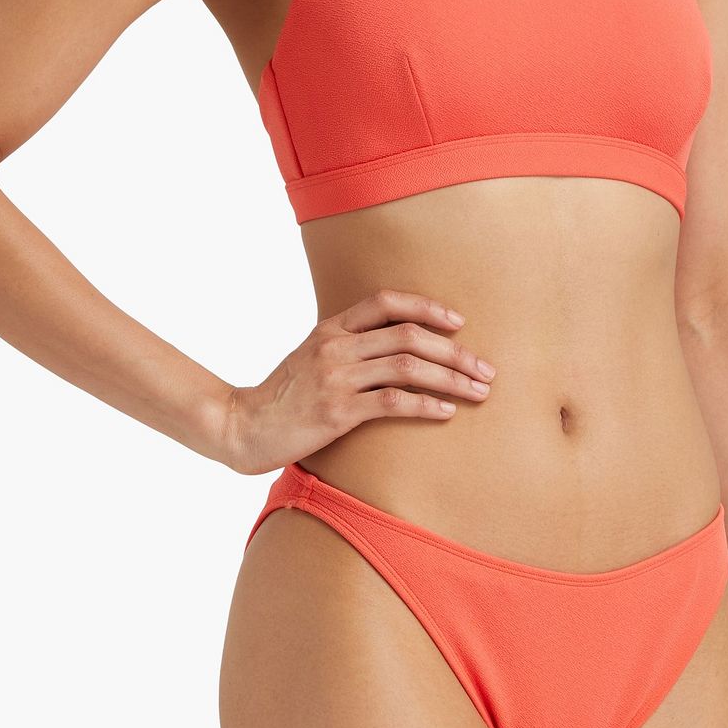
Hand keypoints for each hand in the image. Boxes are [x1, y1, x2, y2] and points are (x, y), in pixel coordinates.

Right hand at [219, 287, 495, 475]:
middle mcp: (335, 347)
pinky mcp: (336, 412)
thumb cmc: (281, 397)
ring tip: (478, 391)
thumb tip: (390, 346)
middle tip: (485, 368)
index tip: (458, 321)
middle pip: (408, 336)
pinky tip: (446, 412)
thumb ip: (345, 347)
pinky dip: (425, 404)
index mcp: (330, 329)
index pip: (386, 302)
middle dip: (455, 352)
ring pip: (407, 367)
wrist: (242, 426)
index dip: (427, 307)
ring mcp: (335, 378)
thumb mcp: (309, 357)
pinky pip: (391, 402)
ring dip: (450, 378)